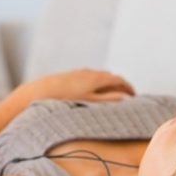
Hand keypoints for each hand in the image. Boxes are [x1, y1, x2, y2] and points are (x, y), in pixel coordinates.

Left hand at [20, 68, 134, 101]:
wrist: (40, 92)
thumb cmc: (66, 99)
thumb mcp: (90, 102)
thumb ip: (109, 99)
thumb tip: (125, 98)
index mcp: (97, 78)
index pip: (120, 80)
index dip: (129, 88)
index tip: (135, 96)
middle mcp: (90, 72)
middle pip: (111, 76)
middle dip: (121, 86)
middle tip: (127, 96)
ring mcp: (80, 72)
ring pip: (100, 76)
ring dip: (109, 84)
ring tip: (113, 94)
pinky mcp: (71, 75)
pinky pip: (90, 77)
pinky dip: (98, 83)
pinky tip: (94, 92)